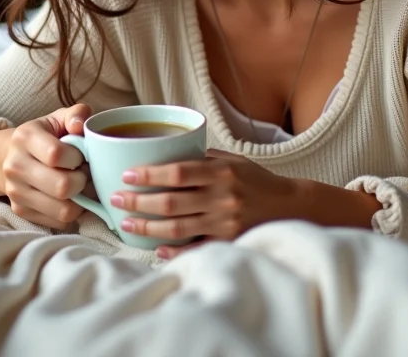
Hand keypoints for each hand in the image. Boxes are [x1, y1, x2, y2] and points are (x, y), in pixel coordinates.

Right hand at [0, 104, 92, 229]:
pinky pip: (59, 222)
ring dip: (81, 200)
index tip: (80, 155)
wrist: (9, 156)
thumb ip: (76, 114)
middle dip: (82, 181)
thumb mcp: (58, 118)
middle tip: (84, 173)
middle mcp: (15, 166)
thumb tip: (80, 126)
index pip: (56, 155)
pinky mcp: (20, 211)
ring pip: (63, 210)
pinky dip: (72, 212)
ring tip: (79, 186)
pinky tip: (71, 198)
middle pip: (62, 187)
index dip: (77, 157)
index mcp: (24, 137)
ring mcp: (15, 192)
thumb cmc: (44, 136)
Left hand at [111, 149, 296, 258]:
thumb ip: (202, 159)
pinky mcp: (230, 242)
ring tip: (127, 224)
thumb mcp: (233, 161)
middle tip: (116, 200)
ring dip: (147, 227)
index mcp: (221, 172)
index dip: (149, 175)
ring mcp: (226, 223)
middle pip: (170, 202)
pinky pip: (196, 249)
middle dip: (138, 202)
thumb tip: (165, 155)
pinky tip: (156, 248)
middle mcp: (223, 197)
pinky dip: (174, 251)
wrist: (292, 206)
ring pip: (177, 228)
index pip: (177, 172)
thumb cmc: (257, 181)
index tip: (127, 176)